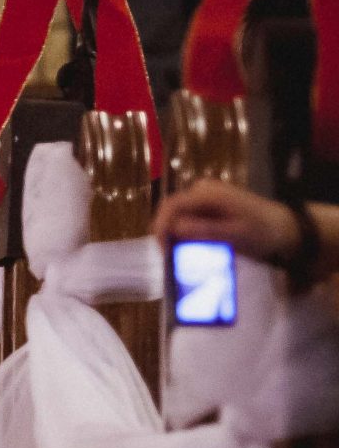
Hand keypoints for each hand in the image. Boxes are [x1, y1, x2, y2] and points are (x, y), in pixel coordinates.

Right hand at [152, 180, 298, 262]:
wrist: (285, 228)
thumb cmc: (263, 231)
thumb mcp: (235, 234)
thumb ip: (205, 230)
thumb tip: (174, 229)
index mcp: (208, 193)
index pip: (171, 206)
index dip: (161, 227)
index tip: (163, 251)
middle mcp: (202, 190)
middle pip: (171, 210)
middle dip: (165, 233)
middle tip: (169, 256)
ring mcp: (204, 197)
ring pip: (177, 215)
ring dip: (174, 235)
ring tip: (178, 255)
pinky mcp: (207, 207)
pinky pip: (187, 218)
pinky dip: (183, 234)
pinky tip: (189, 248)